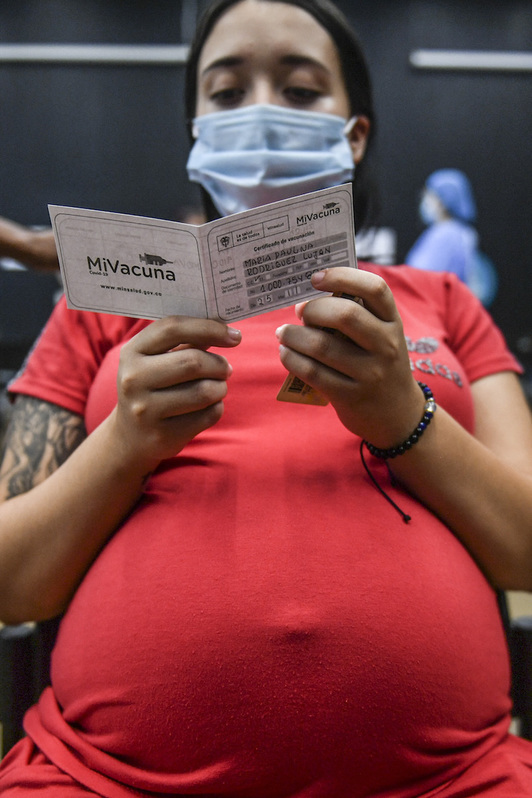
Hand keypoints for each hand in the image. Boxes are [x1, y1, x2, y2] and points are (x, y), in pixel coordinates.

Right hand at [111, 315, 240, 466]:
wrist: (130, 436)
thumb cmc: (153, 387)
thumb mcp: (157, 360)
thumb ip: (186, 340)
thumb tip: (224, 326)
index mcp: (132, 352)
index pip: (173, 328)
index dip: (209, 328)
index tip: (235, 335)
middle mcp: (134, 379)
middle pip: (194, 362)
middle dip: (219, 365)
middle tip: (226, 369)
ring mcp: (145, 410)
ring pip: (205, 391)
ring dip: (221, 388)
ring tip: (218, 388)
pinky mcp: (163, 435)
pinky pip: (208, 415)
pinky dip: (217, 408)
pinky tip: (208, 407)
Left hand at [276, 267, 423, 445]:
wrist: (397, 414)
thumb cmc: (379, 365)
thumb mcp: (381, 337)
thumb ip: (357, 316)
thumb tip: (310, 297)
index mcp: (393, 323)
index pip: (375, 288)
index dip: (342, 277)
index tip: (316, 278)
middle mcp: (386, 346)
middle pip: (345, 315)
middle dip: (313, 309)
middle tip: (300, 312)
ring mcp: (370, 373)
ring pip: (322, 346)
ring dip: (294, 335)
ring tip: (283, 333)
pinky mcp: (350, 396)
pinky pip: (312, 372)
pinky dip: (292, 359)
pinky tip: (286, 352)